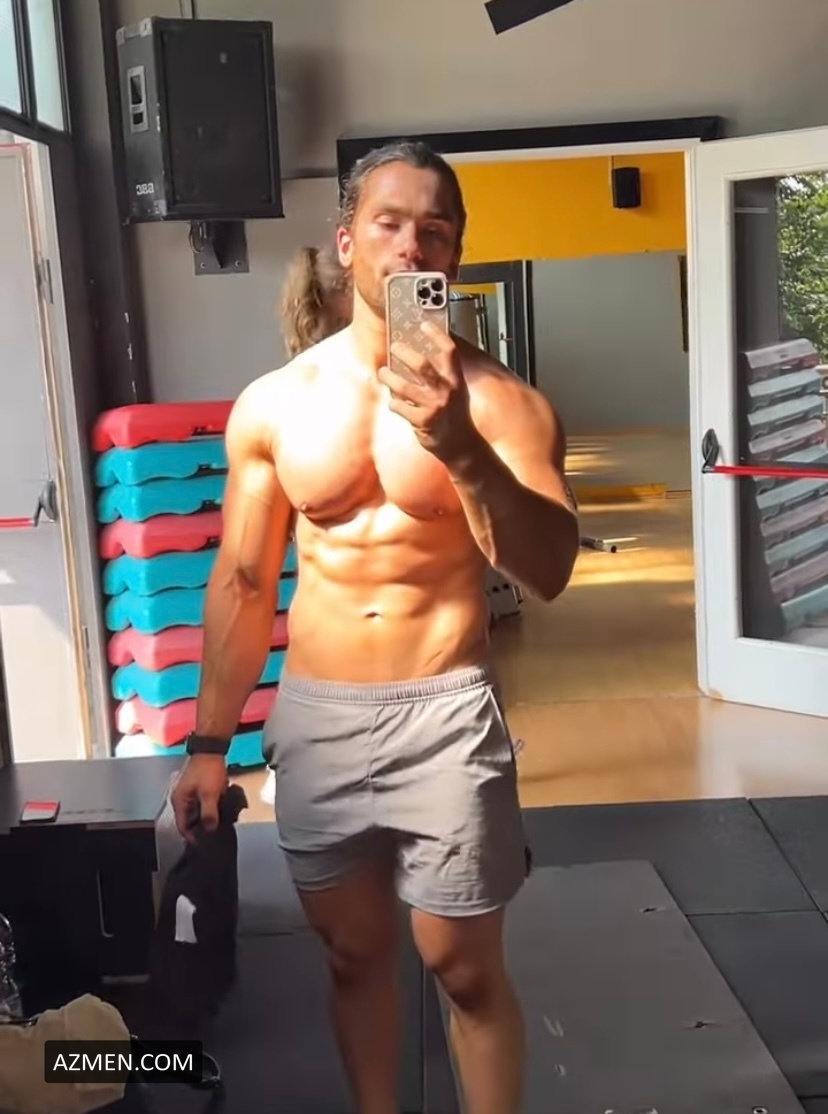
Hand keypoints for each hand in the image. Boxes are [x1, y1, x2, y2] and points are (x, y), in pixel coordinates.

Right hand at [171, 754, 228, 841]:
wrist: (212, 749)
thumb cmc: (208, 770)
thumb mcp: (209, 794)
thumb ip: (209, 814)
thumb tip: (210, 830)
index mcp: (179, 801)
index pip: (182, 827)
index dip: (193, 837)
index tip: (205, 843)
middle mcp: (182, 799)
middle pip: (190, 821)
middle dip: (202, 827)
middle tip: (215, 833)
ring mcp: (190, 793)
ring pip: (197, 813)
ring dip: (207, 818)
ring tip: (219, 823)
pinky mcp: (198, 789)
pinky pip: (203, 804)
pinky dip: (210, 808)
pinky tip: (220, 810)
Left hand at [379, 322, 479, 463]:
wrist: (460, 445)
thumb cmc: (454, 415)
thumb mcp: (455, 390)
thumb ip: (441, 374)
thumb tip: (418, 354)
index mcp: (455, 380)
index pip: (449, 352)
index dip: (437, 336)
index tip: (423, 325)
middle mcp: (446, 391)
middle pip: (422, 365)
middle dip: (404, 353)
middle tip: (394, 346)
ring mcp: (434, 407)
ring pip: (404, 387)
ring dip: (389, 377)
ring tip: (383, 372)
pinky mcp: (422, 421)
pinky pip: (399, 406)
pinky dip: (393, 402)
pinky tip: (394, 402)